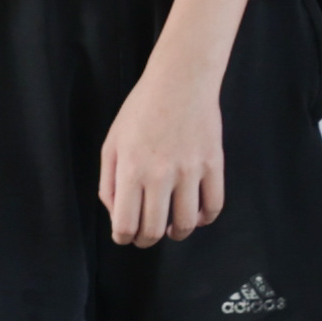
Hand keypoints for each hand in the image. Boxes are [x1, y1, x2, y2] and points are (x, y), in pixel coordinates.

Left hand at [97, 47, 230, 244]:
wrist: (181, 80)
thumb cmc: (141, 109)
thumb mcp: (111, 143)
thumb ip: (108, 183)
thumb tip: (117, 215)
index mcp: (130, 169)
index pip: (125, 225)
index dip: (123, 238)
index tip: (125, 236)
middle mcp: (160, 174)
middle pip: (153, 230)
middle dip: (145, 240)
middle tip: (145, 236)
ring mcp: (190, 170)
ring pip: (185, 224)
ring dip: (176, 234)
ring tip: (171, 228)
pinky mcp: (213, 164)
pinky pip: (214, 205)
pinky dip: (204, 218)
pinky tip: (196, 215)